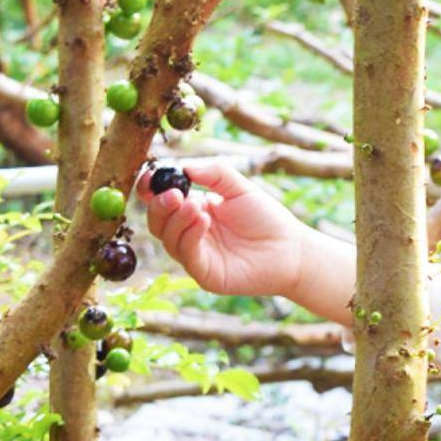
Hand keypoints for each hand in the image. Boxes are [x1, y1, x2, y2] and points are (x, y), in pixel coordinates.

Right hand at [136, 158, 313, 297]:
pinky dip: (190, 236)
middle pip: (158, 221)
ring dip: (178, 220)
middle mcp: (190, 234)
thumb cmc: (266, 218)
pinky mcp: (205, 274)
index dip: (150, 189)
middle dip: (160, 206)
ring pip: (169, 239)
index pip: (160, 201)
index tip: (150, 177)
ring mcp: (196, 255)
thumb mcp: (239, 188)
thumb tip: (185, 167)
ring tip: (197, 205)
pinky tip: (204, 220)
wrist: (291, 249)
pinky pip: (187, 255)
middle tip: (175, 194)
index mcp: (194, 210)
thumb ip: (214, 173)